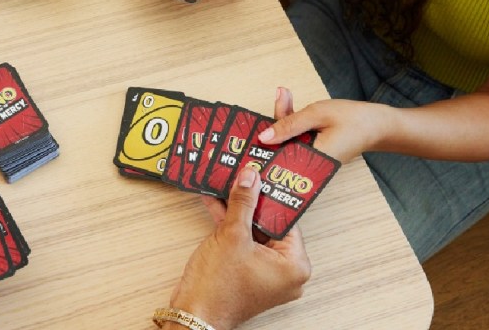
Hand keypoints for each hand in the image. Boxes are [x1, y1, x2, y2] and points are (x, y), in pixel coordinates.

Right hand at [168, 167, 311, 328]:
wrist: (194, 314)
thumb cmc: (218, 288)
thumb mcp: (232, 235)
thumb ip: (243, 203)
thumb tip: (250, 178)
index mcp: (294, 265)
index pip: (287, 219)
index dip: (271, 195)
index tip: (263, 175)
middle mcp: (285, 272)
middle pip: (270, 225)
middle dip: (252, 202)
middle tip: (244, 177)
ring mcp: (266, 274)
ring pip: (254, 233)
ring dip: (238, 212)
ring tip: (227, 186)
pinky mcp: (248, 274)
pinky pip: (244, 244)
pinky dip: (231, 227)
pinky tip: (217, 205)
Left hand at [258, 87, 389, 162]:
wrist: (378, 125)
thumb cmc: (353, 119)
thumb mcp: (318, 115)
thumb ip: (290, 124)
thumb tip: (263, 137)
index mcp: (311, 161)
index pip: (277, 157)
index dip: (262, 145)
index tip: (250, 130)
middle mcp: (309, 165)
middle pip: (279, 146)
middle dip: (274, 123)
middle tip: (278, 97)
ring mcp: (311, 159)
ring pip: (286, 140)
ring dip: (283, 118)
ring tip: (284, 94)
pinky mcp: (313, 151)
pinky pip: (295, 137)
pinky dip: (292, 122)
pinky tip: (288, 102)